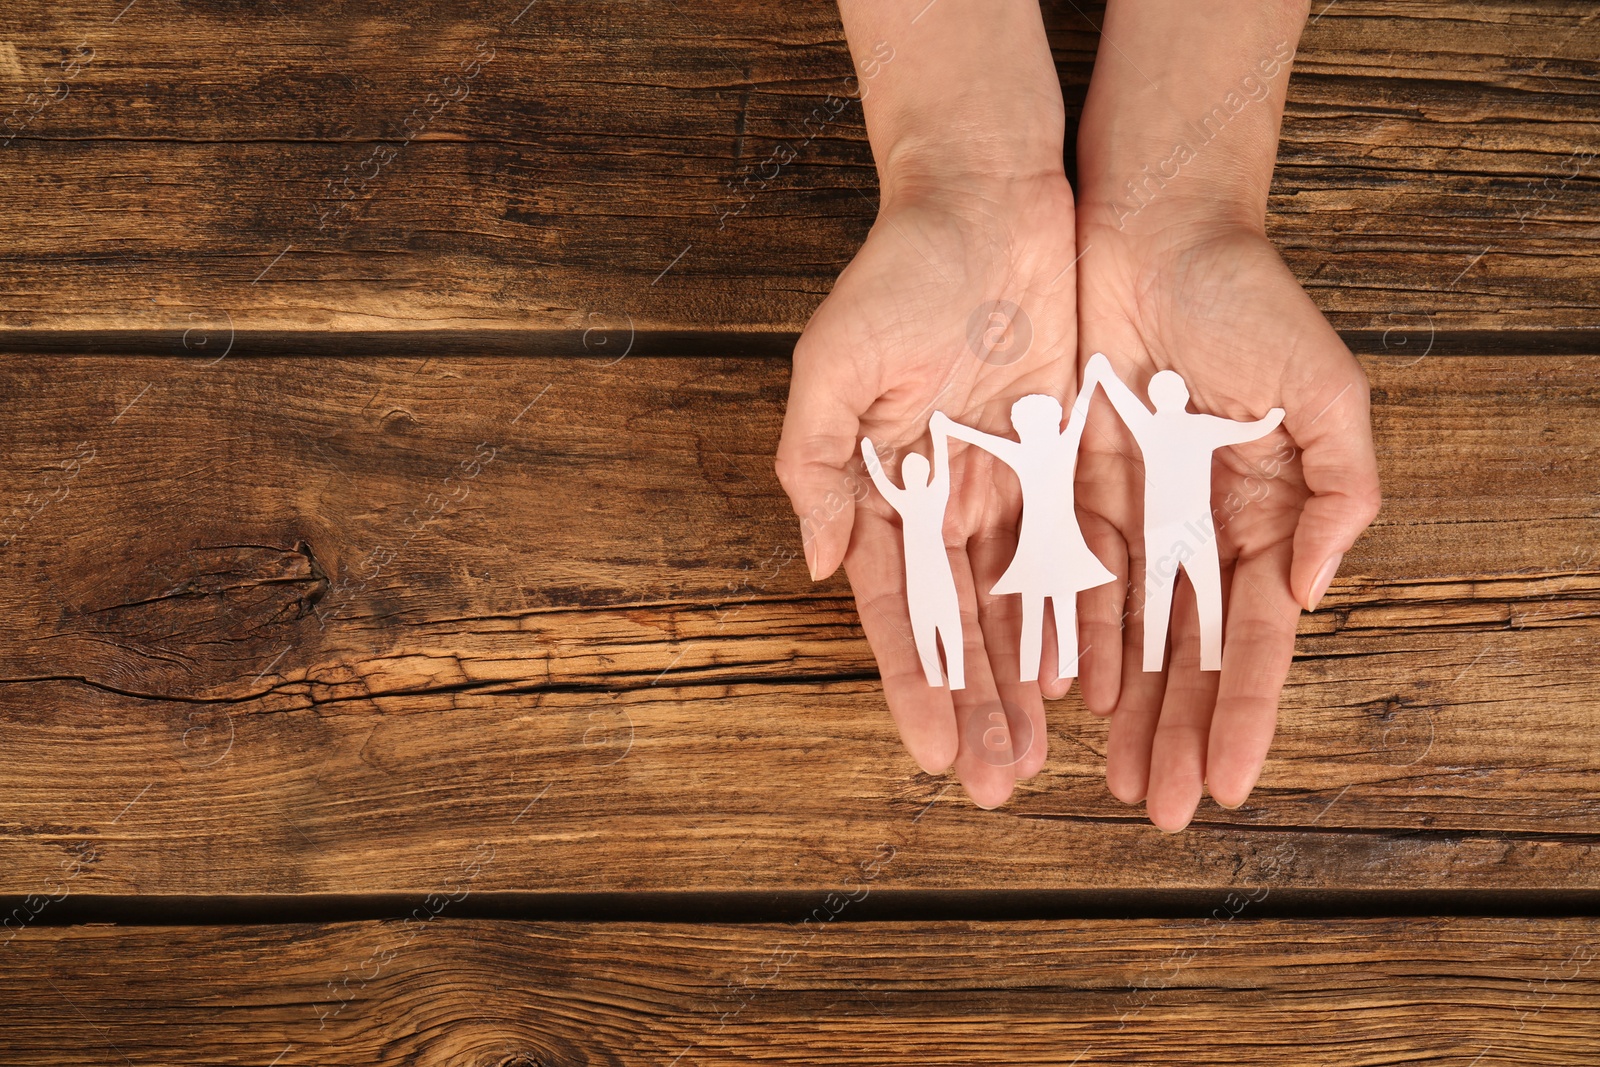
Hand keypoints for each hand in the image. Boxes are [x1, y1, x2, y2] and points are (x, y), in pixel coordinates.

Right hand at [775, 173, 1087, 808]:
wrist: (988, 200)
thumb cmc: (898, 276)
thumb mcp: (832, 365)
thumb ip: (816, 468)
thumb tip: (821, 564)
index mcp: (880, 486)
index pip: (898, 607)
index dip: (913, 681)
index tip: (928, 753)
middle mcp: (941, 498)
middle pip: (960, 624)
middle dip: (974, 705)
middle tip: (992, 786)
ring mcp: (1003, 482)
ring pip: (1018, 604)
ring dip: (1025, 682)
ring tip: (1038, 758)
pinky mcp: (1062, 456)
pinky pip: (1074, 551)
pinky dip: (1076, 614)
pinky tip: (1086, 680)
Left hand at [1070, 215, 1380, 830]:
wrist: (1150, 223)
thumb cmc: (1247, 296)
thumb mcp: (1325, 386)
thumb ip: (1342, 490)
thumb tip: (1316, 589)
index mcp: (1266, 510)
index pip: (1253, 636)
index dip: (1242, 711)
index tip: (1225, 784)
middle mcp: (1198, 522)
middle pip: (1187, 650)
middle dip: (1175, 730)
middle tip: (1155, 809)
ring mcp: (1134, 507)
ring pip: (1126, 626)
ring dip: (1122, 704)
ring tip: (1107, 775)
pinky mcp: (1069, 480)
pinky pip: (1066, 572)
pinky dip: (1068, 632)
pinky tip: (1062, 692)